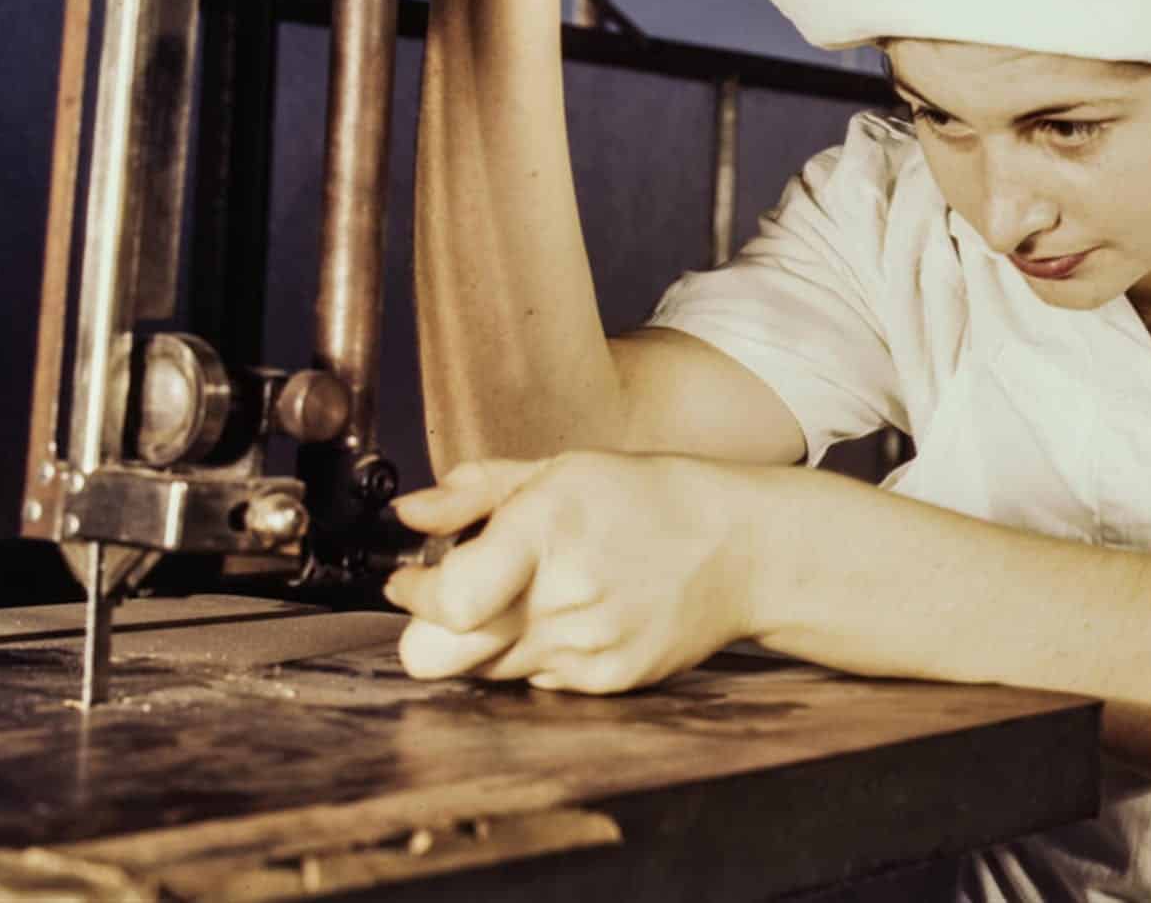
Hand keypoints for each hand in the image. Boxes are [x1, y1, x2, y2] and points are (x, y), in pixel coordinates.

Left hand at [383, 453, 754, 692]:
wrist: (742, 548)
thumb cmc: (649, 498)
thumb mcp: (562, 468)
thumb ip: (475, 490)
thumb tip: (408, 514)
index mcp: (550, 527)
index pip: (447, 599)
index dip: (414, 593)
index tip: (411, 578)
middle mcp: (567, 595)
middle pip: (441, 655)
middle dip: (430, 630)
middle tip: (456, 598)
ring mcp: (589, 647)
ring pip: (481, 672)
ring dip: (485, 640)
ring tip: (528, 596)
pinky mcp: (609, 682)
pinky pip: (535, 681)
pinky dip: (537, 653)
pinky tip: (572, 615)